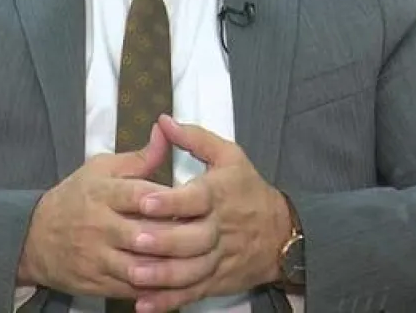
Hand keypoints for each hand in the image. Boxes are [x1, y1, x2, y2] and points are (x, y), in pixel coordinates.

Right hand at [16, 122, 220, 298]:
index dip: (169, 200)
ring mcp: (98, 258)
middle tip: (208, 233)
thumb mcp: (101, 169)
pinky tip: (178, 281)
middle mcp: (99, 226)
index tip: (195, 201)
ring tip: (198, 260)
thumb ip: (138, 158)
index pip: (140, 196)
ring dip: (171, 267)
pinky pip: (133, 289)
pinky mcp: (98, 283)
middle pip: (145, 235)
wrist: (33, 237)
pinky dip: (157, 289)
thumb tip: (166, 133)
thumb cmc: (76, 198)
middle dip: (178, 237)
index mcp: (102, 193)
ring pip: (142, 267)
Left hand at [128, 116, 291, 312]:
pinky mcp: (215, 280)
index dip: (171, 201)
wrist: (282, 233)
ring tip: (134, 275)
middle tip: (134, 239)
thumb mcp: (229, 156)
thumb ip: (195, 139)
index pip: (196, 199)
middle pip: (193, 239)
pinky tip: (144, 305)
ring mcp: (218, 258)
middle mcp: (219, 229)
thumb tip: (163, 121)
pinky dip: (169, 301)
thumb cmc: (247, 190)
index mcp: (220, 195)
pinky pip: (192, 293)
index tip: (145, 200)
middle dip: (164, 241)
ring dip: (163, 276)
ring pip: (191, 271)